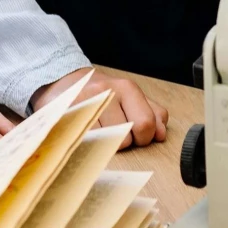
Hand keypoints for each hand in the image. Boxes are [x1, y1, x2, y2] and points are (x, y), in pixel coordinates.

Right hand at [30, 68, 167, 147]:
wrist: (66, 82)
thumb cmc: (103, 95)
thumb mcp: (131, 99)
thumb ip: (151, 113)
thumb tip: (161, 134)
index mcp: (127, 88)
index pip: (145, 124)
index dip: (143, 138)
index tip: (135, 135)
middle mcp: (106, 92)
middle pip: (125, 138)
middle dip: (123, 143)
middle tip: (113, 133)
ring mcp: (85, 103)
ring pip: (104, 144)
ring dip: (102, 145)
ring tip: (97, 131)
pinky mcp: (65, 114)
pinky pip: (84, 144)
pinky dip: (86, 145)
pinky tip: (84, 135)